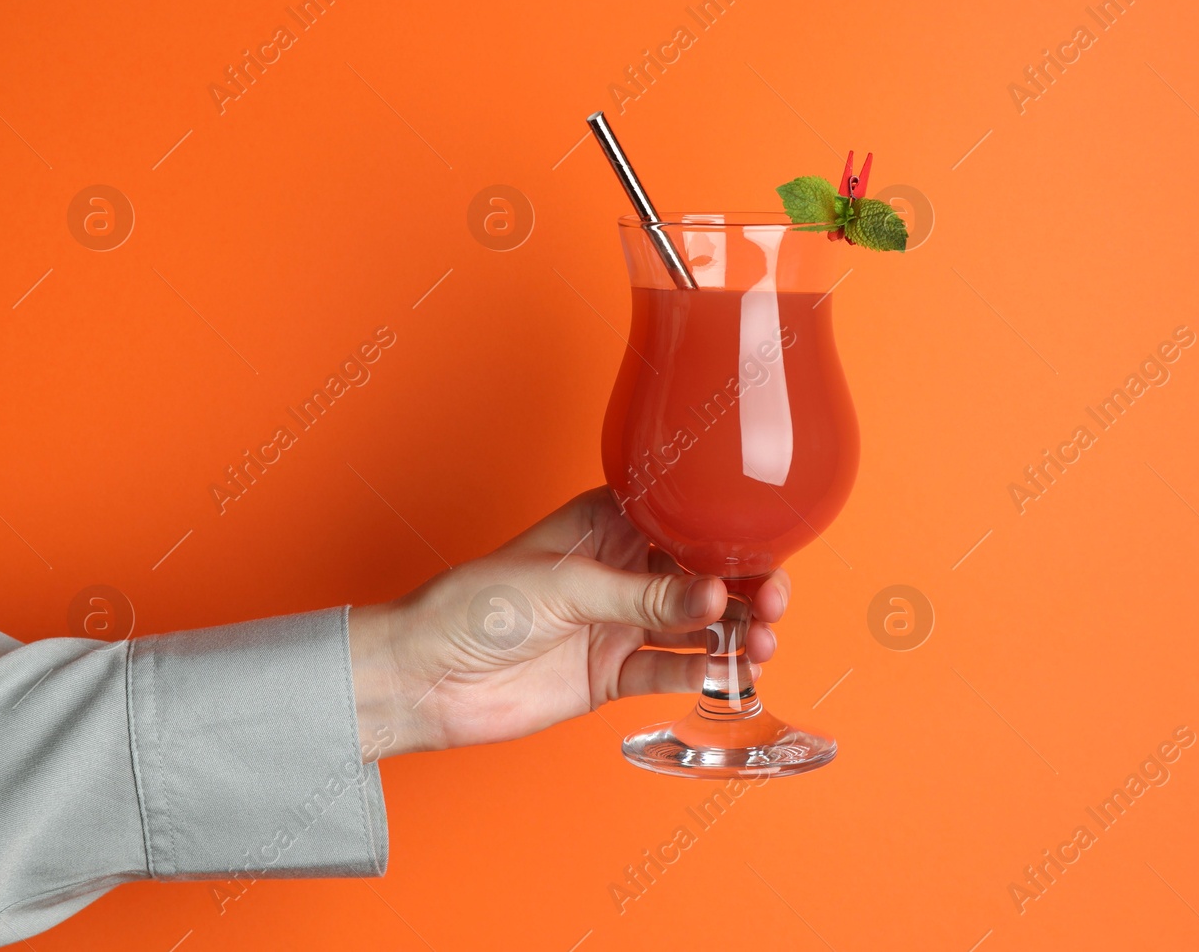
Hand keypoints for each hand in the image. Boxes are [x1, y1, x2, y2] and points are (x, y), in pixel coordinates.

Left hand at [347, 487, 789, 758]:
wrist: (424, 677)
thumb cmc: (474, 605)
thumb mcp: (565, 587)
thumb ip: (643, 597)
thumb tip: (716, 597)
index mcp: (606, 525)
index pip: (683, 520)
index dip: (728, 533)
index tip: (766, 547)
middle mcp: (619, 572)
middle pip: (702, 576)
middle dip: (746, 588)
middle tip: (774, 603)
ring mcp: (617, 625)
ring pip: (695, 627)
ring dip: (734, 633)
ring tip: (762, 644)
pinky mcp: (610, 675)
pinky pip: (667, 671)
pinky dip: (697, 672)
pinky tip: (719, 671)